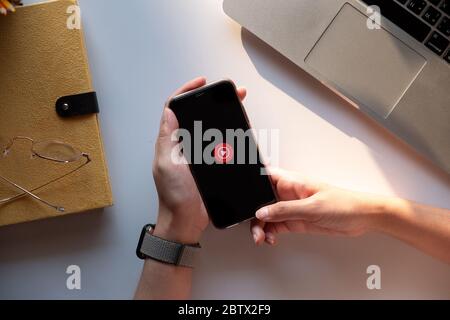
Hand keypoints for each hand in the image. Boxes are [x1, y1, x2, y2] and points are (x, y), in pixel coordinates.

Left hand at [153, 77, 246, 243]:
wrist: (187, 220)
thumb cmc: (174, 196)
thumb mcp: (167, 165)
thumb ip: (167, 139)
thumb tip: (168, 111)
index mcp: (170, 141)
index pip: (175, 109)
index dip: (186, 92)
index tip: (201, 83)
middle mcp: (183, 144)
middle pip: (197, 115)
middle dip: (213, 101)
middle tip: (230, 93)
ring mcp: (197, 153)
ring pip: (210, 128)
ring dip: (224, 116)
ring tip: (239, 106)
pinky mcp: (210, 164)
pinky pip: (220, 144)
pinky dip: (229, 134)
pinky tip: (239, 130)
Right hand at [251, 168, 387, 244]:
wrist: (361, 218)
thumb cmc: (343, 203)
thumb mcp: (311, 207)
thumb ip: (284, 210)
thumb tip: (262, 212)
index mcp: (291, 181)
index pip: (263, 176)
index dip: (249, 183)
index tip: (241, 196)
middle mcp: (287, 193)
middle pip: (260, 200)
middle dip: (253, 213)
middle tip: (254, 226)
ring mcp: (290, 207)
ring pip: (266, 216)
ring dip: (260, 226)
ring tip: (262, 237)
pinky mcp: (295, 220)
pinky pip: (275, 226)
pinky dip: (270, 233)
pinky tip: (271, 239)